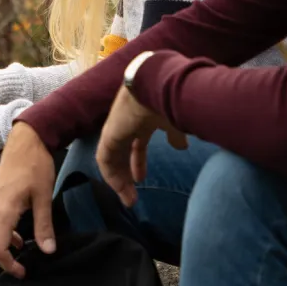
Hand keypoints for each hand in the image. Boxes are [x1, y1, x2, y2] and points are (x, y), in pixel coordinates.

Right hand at [0, 122, 55, 278]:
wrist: (24, 139)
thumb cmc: (35, 165)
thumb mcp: (43, 196)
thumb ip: (44, 225)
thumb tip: (48, 251)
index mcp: (3, 209)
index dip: (8, 264)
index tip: (24, 272)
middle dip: (2, 259)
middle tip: (21, 267)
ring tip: (18, 251)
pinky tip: (15, 234)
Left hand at [95, 84, 187, 207]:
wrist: (158, 86)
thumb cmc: (171, 101)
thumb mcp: (176, 122)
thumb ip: (175, 134)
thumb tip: (181, 147)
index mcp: (143, 118)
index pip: (136, 143)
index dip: (138, 161)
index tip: (141, 179)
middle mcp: (127, 123)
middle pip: (122, 152)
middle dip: (126, 174)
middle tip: (131, 195)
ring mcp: (116, 127)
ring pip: (112, 157)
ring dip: (119, 179)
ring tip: (128, 199)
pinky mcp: (109, 133)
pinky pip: (104, 158)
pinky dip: (110, 174)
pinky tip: (119, 188)